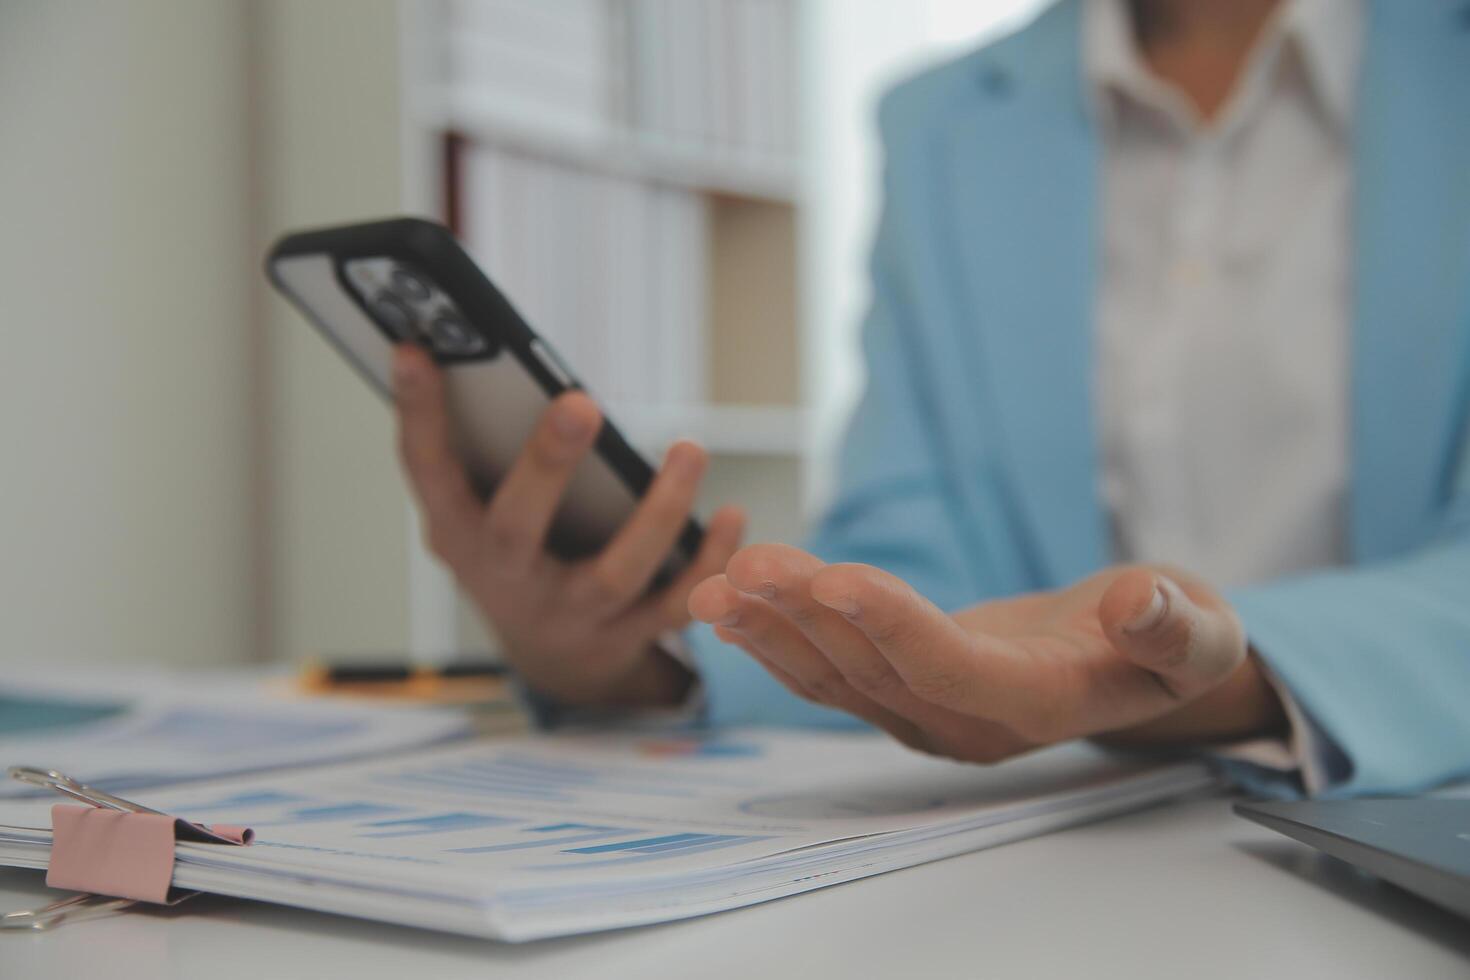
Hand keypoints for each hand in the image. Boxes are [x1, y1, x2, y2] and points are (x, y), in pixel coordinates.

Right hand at [393, 345, 744, 707]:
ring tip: (691, 448)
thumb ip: (477, 442)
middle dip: (546, 466)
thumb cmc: (517, 552)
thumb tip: (459, 347)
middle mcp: (507, 583)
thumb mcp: (479, 510)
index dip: (417, 413)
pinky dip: (712, 561)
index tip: (415, 348)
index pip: (428, 472)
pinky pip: (677, 604)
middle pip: (517, 531)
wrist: (554, 659)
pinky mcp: (628, 634)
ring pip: (617, 573)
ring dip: (659, 512)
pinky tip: (736, 515)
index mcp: (459, 537)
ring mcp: (570, 616)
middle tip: (578, 400)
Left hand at [689, 544, 1284, 761]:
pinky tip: (730, 605)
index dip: (893, 624)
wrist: (1134, 659)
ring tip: (711, 587)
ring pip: (834, 675)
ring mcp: (927, 712)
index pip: (949, 667)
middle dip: (806, 616)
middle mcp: (967, 721)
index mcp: (1035, 704)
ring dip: (772, 630)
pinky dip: (777, 637)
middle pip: (872, 670)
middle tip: (746, 566)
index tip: (836, 578)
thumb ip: (1173, 627)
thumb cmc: (1171, 640)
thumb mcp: (1200, 630)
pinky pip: (828, 670)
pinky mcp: (901, 689)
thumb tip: (1138, 602)